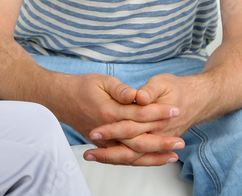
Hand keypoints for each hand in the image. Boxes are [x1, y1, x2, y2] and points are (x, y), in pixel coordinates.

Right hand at [60, 74, 183, 165]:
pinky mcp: (103, 145)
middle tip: (180, 141)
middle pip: (139, 140)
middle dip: (161, 142)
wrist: (61, 99)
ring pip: (132, 154)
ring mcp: (104, 141)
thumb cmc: (82, 87)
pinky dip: (140, 161)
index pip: (139, 114)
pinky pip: (123, 158)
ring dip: (154, 156)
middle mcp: (107, 130)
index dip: (159, 111)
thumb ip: (120, 89)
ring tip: (173, 156)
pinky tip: (154, 160)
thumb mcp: (101, 80)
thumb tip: (136, 95)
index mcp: (108, 111)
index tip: (175, 109)